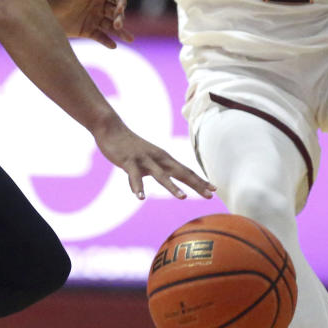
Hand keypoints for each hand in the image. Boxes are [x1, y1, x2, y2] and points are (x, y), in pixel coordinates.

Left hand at [47, 0, 134, 48]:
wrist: (45, 13)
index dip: (122, 4)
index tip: (119, 10)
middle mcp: (99, 6)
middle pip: (117, 12)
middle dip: (120, 19)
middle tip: (118, 25)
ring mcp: (94, 19)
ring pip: (112, 26)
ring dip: (121, 32)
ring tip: (130, 39)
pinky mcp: (88, 31)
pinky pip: (101, 37)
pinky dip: (107, 41)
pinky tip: (113, 46)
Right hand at [93, 121, 215, 199]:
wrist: (112, 129)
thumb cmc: (131, 146)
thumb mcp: (149, 159)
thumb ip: (158, 169)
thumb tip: (167, 180)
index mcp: (164, 158)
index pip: (186, 171)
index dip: (200, 180)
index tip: (214, 189)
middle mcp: (159, 158)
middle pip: (181, 173)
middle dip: (196, 184)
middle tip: (210, 195)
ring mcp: (144, 159)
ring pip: (161, 175)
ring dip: (172, 186)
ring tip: (183, 198)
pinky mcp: (129, 161)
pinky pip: (134, 176)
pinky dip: (138, 187)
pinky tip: (141, 198)